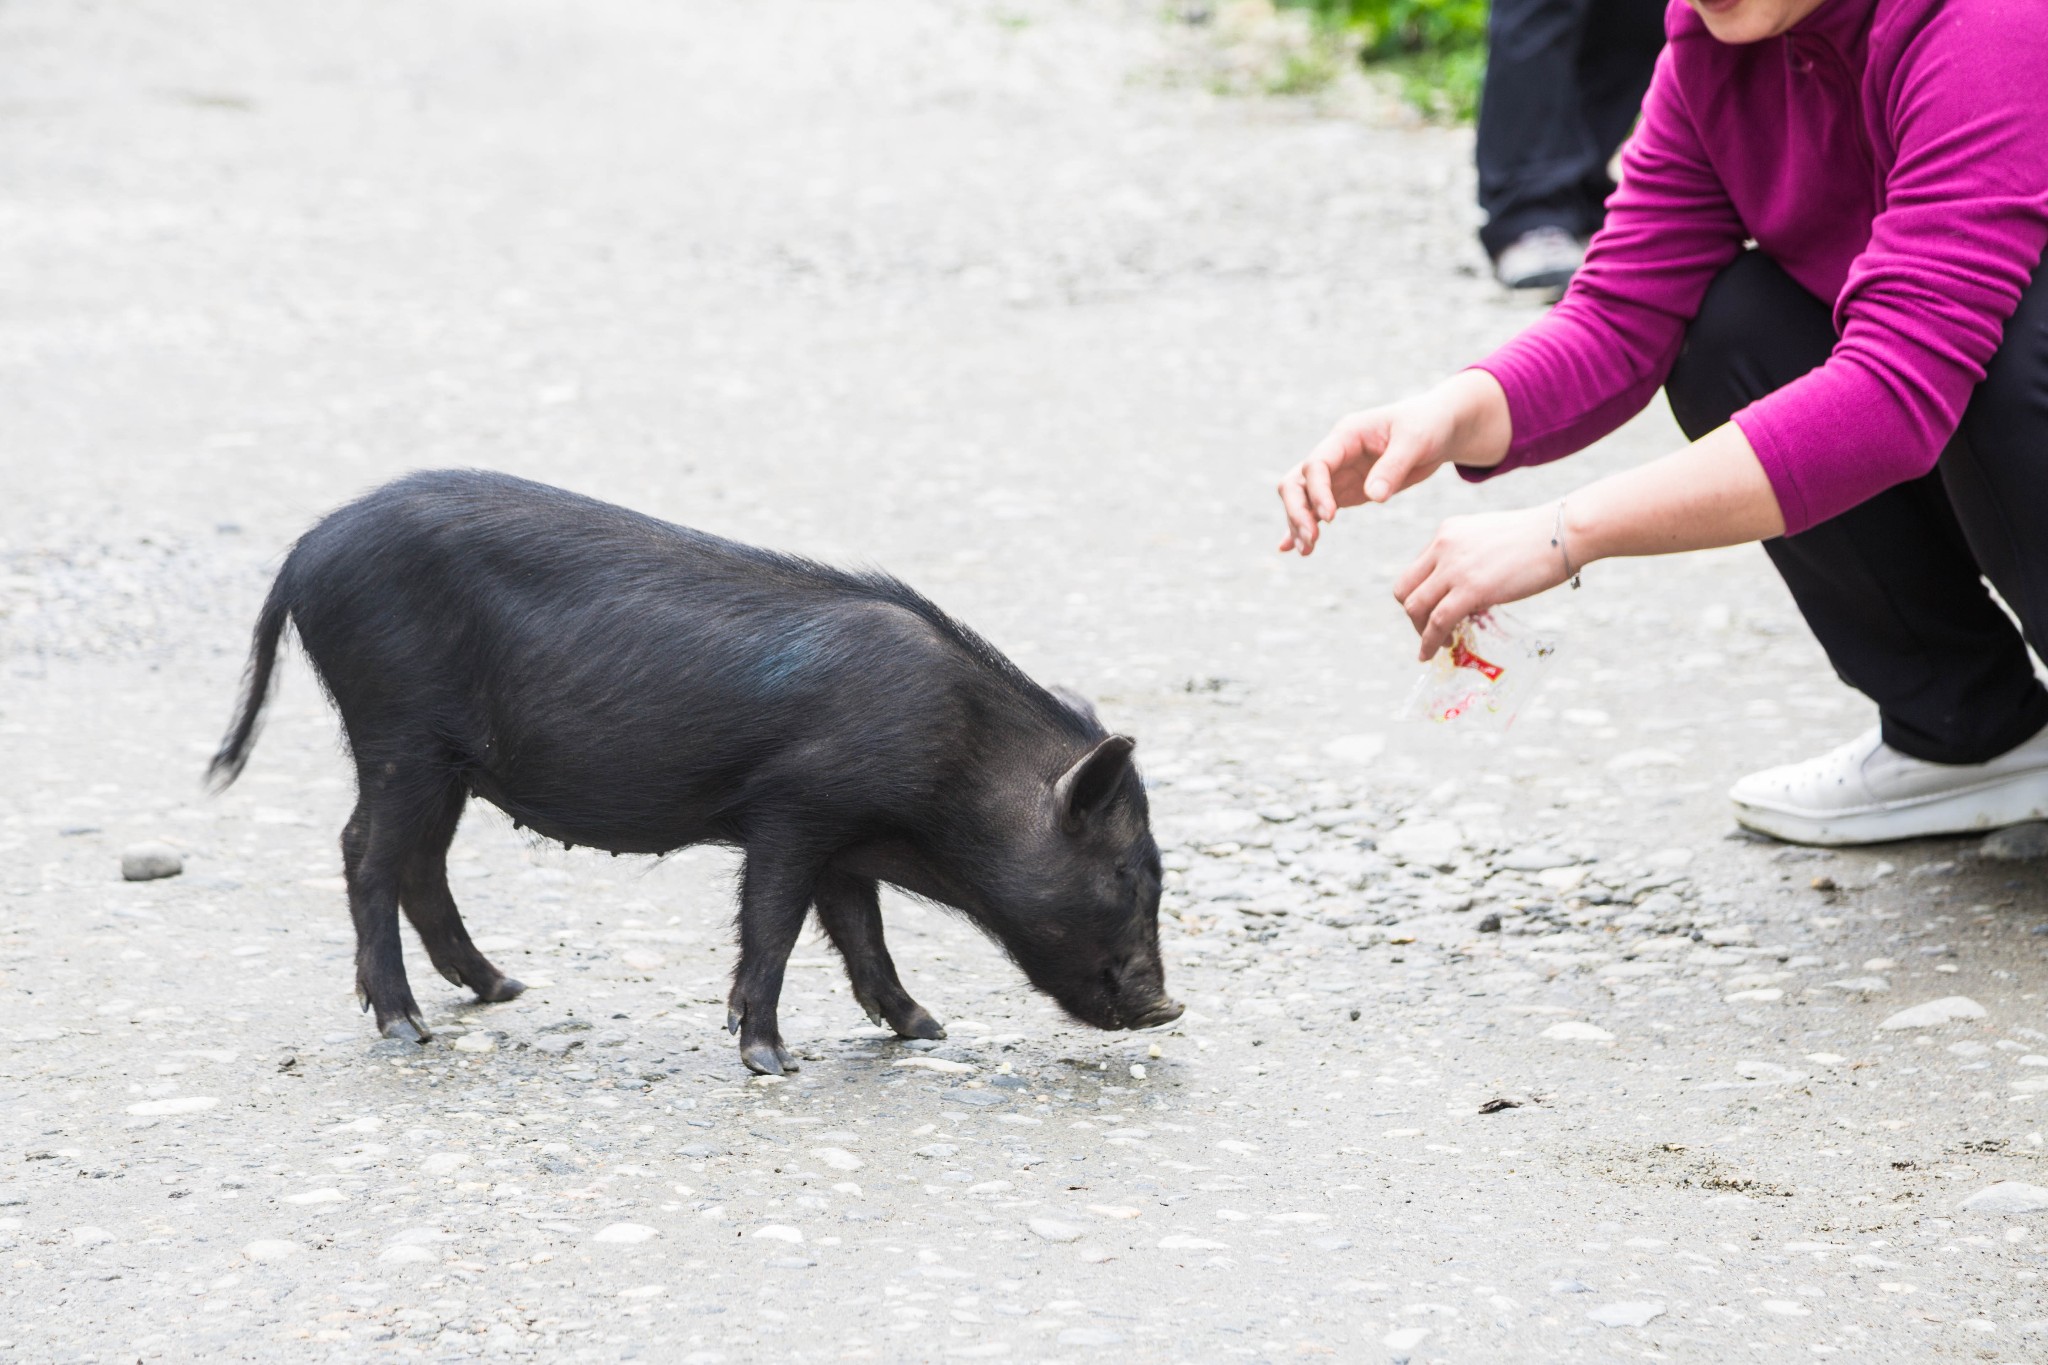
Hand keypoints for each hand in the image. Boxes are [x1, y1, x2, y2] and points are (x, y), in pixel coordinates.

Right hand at [1276, 370, 1510, 555]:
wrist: (1439, 428)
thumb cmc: (1428, 426)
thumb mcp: (1416, 441)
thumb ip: (1393, 467)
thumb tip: (1374, 497)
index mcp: (1346, 435)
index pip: (1316, 464)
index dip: (1317, 491)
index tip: (1330, 518)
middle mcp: (1335, 454)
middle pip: (1297, 482)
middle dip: (1297, 511)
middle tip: (1311, 540)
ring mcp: (1338, 473)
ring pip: (1303, 498)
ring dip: (1300, 523)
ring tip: (1307, 551)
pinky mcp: (1346, 489)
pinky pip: (1318, 508)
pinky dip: (1304, 525)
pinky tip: (1290, 548)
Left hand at [1394, 504, 1573, 659]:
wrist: (1563, 532)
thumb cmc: (1541, 537)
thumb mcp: (1492, 540)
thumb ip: (1473, 558)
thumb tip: (1470, 589)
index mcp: (1448, 532)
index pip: (1416, 569)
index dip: (1421, 595)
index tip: (1432, 611)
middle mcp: (1443, 546)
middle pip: (1406, 589)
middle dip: (1413, 615)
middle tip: (1431, 630)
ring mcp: (1454, 568)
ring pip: (1416, 607)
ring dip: (1421, 632)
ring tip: (1438, 645)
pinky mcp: (1470, 589)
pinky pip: (1437, 622)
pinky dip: (1428, 642)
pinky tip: (1431, 653)